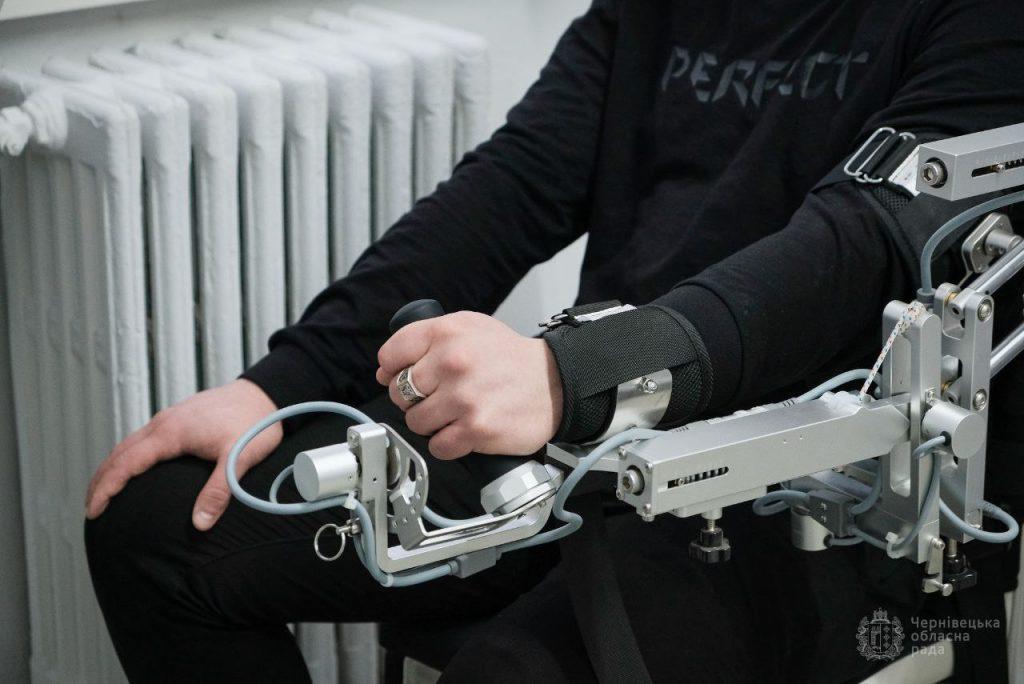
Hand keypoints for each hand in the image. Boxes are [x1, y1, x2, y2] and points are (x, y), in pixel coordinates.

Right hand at [85, 379, 280, 529]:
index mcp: (171, 433)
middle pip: (119, 453)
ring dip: (112, 467)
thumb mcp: (239, 460)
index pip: (125, 464)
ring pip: (129, 443)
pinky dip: (128, 455)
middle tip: (90, 509)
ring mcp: (170, 417)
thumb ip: (219, 492)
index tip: (93, 511)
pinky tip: (134, 468)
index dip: (106, 489)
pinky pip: (142, 438)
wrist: (266, 392)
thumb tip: (200, 525)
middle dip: (101, 481)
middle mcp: (163, 423)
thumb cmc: (255, 423)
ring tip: (104, 492)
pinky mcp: (178, 417)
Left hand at [376, 312, 562, 459]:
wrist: (555, 383)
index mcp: (447, 332)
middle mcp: (452, 362)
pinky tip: (465, 430)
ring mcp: (463, 397)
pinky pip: (438, 446)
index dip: (393, 370)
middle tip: (439, 397)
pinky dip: (449, 443)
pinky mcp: (475, 428)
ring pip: (415, 421)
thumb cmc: (510, 359)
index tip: (403, 377)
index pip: (392, 355)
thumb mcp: (470, 328)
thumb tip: (386, 371)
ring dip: (432, 423)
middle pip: (399, 392)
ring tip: (455, 413)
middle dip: (415, 399)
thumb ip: (427, 340)